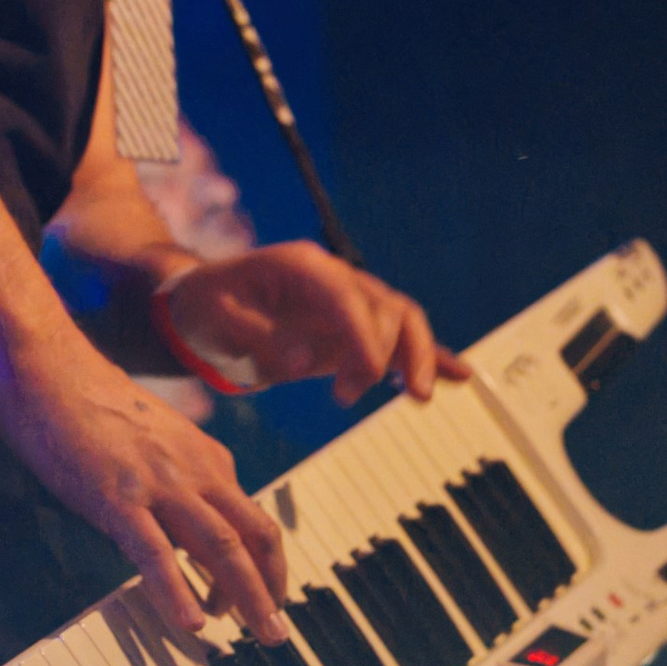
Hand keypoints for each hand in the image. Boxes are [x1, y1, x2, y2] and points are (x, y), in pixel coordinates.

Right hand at [0, 329, 290, 641]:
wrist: (50, 369)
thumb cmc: (92, 405)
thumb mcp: (154, 441)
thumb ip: (177, 479)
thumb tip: (182, 526)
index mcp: (207, 459)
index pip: (252, 522)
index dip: (261, 568)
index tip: (253, 600)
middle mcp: (196, 471)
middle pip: (254, 537)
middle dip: (272, 588)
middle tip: (277, 633)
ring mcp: (160, 485)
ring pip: (222, 548)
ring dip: (246, 597)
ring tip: (258, 636)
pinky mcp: (118, 499)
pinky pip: (155, 554)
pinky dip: (177, 592)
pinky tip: (191, 623)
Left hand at [155, 243, 458, 406]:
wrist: (205, 306)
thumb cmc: (207, 309)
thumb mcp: (214, 321)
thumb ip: (256, 338)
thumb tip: (304, 362)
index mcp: (303, 267)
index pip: (349, 299)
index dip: (363, 340)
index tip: (363, 383)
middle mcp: (335, 278)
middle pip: (386, 308)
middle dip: (385, 356)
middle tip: (352, 398)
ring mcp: (349, 301)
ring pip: (402, 321)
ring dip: (414, 358)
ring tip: (416, 397)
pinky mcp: (353, 327)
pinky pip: (398, 338)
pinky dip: (429, 355)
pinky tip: (461, 375)